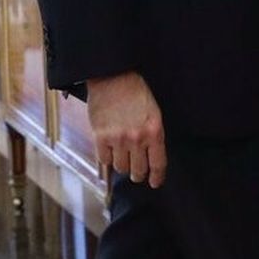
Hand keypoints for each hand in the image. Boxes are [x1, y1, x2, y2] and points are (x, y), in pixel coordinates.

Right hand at [85, 71, 167, 187]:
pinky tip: (108, 148)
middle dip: (137, 173)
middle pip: (138, 171)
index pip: (158, 164)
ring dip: (121, 163)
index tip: (154, 183)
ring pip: (120, 167)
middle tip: (135, 170)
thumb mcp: (153, 112)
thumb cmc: (134, 92)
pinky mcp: (100, 137)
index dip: (156, 177)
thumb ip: (152, 136)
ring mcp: (118, 139)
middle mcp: (137, 138)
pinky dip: (106, 157)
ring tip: (120, 152)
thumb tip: (149, 159)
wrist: (111, 76)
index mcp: (155, 131)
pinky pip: (104, 160)